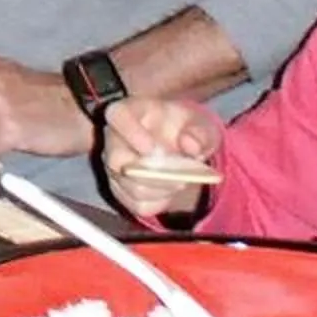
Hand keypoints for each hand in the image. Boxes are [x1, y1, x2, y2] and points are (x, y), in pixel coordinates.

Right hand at [97, 97, 223, 221]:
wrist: (182, 149)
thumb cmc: (186, 129)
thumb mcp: (201, 125)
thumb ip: (200, 132)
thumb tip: (190, 145)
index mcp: (130, 112)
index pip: (116, 115)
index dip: (131, 133)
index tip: (152, 149)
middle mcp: (114, 138)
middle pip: (115, 159)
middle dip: (150, 174)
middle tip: (179, 179)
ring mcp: (114, 166)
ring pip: (128, 186)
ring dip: (159, 189)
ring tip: (182, 182)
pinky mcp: (121, 190)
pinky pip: (136, 204)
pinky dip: (159, 202)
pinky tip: (171, 191)